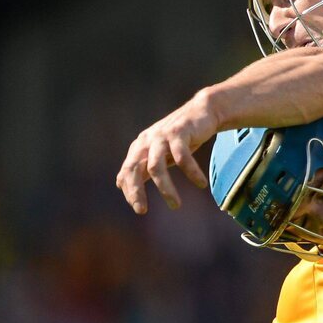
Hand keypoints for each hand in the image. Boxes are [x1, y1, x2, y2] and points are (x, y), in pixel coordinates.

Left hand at [116, 90, 216, 212]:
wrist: (202, 112)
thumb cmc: (180, 137)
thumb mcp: (159, 152)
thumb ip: (141, 166)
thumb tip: (120, 184)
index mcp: (140, 147)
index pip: (127, 172)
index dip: (130, 190)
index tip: (140, 208)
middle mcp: (147, 141)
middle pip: (134, 168)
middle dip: (136, 191)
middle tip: (141, 210)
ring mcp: (162, 137)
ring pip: (157, 167)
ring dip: (166, 189)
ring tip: (176, 205)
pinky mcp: (180, 133)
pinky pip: (183, 157)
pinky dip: (192, 172)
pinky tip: (201, 184)